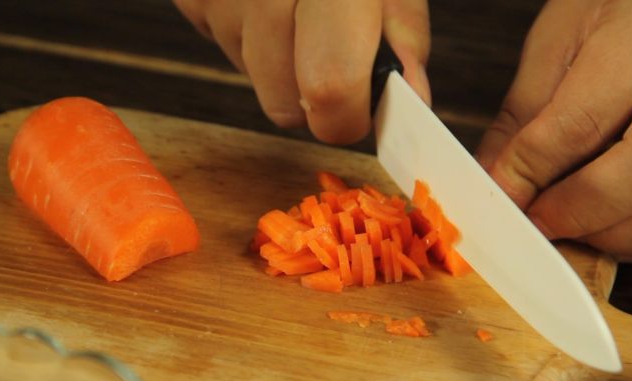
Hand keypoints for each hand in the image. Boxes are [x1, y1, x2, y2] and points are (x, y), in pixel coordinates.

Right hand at [172, 0, 430, 143]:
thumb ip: (404, 32)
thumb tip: (408, 98)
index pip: (329, 86)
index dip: (346, 118)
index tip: (359, 113)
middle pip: (283, 102)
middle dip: (314, 98)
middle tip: (331, 52)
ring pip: (254, 79)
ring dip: (280, 63)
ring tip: (295, 7)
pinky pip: (223, 47)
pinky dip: (249, 36)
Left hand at [476, 0, 631, 266]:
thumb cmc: (621, 8)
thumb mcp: (560, 41)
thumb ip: (524, 116)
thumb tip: (496, 182)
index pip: (583, 120)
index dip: (533, 172)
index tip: (504, 198)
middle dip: (583, 211)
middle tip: (542, 222)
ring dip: (625, 237)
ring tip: (580, 230)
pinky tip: (626, 230)